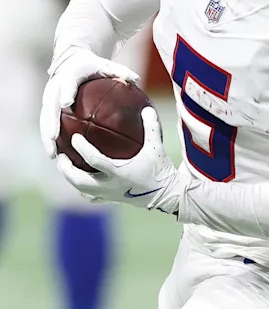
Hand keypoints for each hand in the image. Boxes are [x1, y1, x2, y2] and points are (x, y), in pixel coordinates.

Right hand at [40, 47, 139, 158]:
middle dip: (50, 123)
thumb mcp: (105, 65)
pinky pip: (48, 123)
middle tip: (54, 138)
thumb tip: (136, 79)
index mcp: (69, 75)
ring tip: (53, 154)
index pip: (66, 84)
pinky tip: (57, 154)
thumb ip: (120, 72)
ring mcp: (49, 97)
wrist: (70, 60)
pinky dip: (50, 138)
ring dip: (46, 136)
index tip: (66, 103)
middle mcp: (55, 87)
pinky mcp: (48, 105)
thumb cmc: (91, 64)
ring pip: (45, 119)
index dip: (65, 92)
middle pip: (49, 107)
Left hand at [56, 107, 180, 213]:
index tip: (74, 137)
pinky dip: (82, 189)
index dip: (82, 148)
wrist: (168, 194)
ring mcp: (109, 195)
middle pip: (79, 179)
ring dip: (70, 178)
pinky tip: (81, 182)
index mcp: (119, 172)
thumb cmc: (161, 169)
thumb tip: (147, 108)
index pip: (94, 160)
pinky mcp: (111, 200)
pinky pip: (91, 197)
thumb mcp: (156, 147)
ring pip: (81, 189)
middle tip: (61, 156)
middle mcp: (110, 185)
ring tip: (65, 166)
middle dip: (66, 168)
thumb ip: (152, 128)